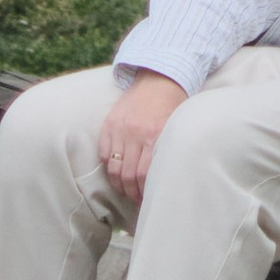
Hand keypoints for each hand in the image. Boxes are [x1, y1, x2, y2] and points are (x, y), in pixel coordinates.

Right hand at [98, 72, 186, 199]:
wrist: (159, 78)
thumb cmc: (172, 106)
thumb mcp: (176, 127)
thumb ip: (167, 151)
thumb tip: (165, 180)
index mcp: (155, 135)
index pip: (145, 174)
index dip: (144, 192)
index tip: (148, 199)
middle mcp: (135, 133)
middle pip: (128, 175)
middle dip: (131, 193)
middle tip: (136, 200)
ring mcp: (120, 128)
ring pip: (113, 167)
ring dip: (118, 184)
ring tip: (125, 190)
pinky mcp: (109, 123)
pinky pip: (103, 152)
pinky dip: (108, 166)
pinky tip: (115, 173)